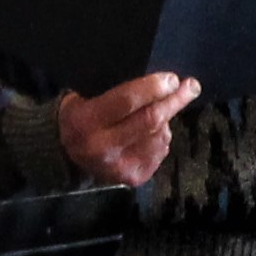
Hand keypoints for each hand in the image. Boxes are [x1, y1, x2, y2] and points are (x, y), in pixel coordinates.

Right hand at [58, 71, 198, 186]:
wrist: (65, 156)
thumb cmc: (79, 117)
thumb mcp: (84, 97)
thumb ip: (119, 92)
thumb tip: (163, 83)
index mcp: (87, 121)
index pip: (127, 100)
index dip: (153, 88)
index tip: (172, 78)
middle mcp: (103, 147)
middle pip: (150, 120)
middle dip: (174, 101)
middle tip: (191, 86)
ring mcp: (119, 166)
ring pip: (160, 136)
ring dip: (166, 121)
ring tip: (155, 115)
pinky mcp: (133, 178)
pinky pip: (160, 152)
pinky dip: (161, 138)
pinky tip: (149, 136)